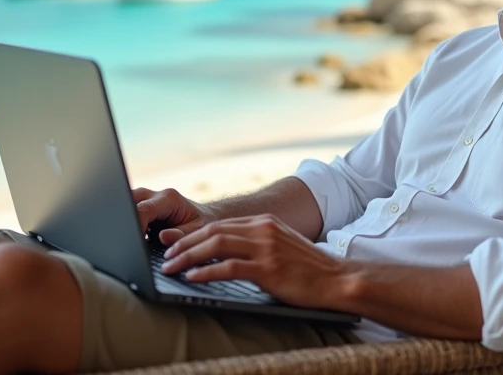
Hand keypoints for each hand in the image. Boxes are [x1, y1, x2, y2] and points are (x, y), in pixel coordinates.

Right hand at [133, 187, 217, 245]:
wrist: (206, 217)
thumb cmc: (202, 224)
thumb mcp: (197, 232)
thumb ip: (181, 235)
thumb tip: (163, 237)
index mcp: (169, 199)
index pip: (143, 209)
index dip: (135, 225)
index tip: (132, 241)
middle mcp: (157, 195)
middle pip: (130, 199)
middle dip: (125, 218)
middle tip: (125, 239)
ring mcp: (149, 199)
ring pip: (127, 201)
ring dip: (125, 218)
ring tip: (128, 237)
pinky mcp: (144, 206)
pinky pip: (130, 209)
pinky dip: (127, 221)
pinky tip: (131, 236)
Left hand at [160, 214, 354, 309]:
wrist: (336, 279)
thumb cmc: (308, 269)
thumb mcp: (281, 246)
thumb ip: (256, 244)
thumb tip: (226, 254)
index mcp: (264, 223)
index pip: (220, 225)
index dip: (193, 234)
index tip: (174, 243)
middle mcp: (263, 229)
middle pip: (213, 231)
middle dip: (185, 243)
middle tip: (166, 256)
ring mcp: (266, 247)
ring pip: (216, 245)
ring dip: (189, 256)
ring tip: (172, 267)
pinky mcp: (268, 268)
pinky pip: (229, 267)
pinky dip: (207, 272)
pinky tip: (193, 277)